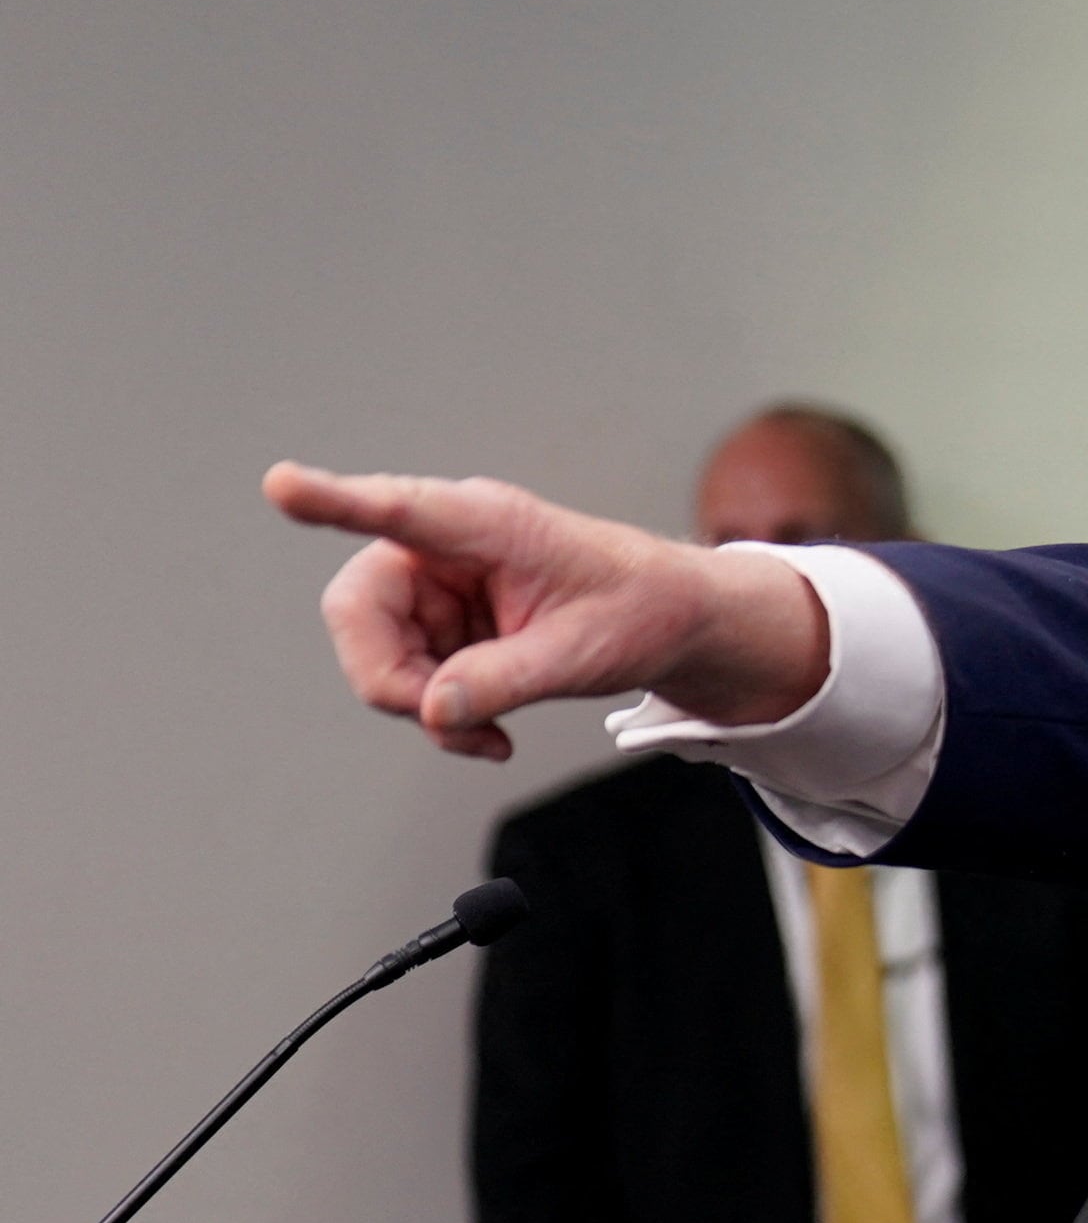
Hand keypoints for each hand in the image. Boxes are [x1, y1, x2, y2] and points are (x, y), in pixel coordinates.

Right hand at [262, 462, 829, 760]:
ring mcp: (438, 582)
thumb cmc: (637, 612)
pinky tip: (486, 733)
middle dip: (390, 678)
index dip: (334, 501)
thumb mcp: (582, 653)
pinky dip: (438, 711)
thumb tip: (433, 709)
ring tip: (488, 736)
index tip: (282, 486)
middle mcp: (445, 544)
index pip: (399, 509)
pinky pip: (407, 672)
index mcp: (485, 523)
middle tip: (445, 723)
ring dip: (421, 704)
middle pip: (359, 609)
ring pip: (377, 650)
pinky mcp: (443, 619)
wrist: (670, 620)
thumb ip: (506, 680)